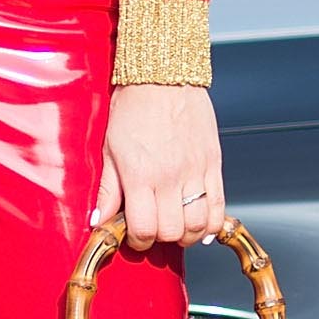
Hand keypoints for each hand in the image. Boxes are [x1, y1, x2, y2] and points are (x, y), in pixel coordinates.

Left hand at [93, 84, 225, 249]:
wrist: (163, 77)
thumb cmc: (132, 109)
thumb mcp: (110, 148)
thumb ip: (107, 189)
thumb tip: (99, 222)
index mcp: (140, 175)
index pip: (144, 229)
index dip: (138, 241)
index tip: (134, 235)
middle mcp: (170, 177)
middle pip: (172, 232)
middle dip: (160, 239)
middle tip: (153, 230)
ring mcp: (196, 171)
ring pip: (199, 224)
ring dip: (187, 235)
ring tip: (176, 228)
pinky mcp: (214, 163)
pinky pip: (219, 206)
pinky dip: (212, 224)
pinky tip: (201, 226)